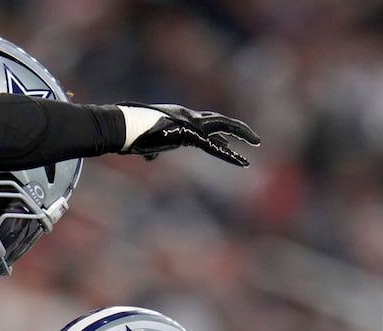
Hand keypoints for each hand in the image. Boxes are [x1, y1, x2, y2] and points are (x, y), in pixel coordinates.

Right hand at [116, 104, 259, 166]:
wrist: (125, 127)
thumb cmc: (132, 133)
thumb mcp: (147, 142)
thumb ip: (153, 149)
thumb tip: (149, 157)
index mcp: (181, 118)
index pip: (206, 123)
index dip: (221, 133)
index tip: (231, 142)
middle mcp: (189, 117)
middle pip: (220, 121)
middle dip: (238, 129)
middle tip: (255, 140)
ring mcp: (190, 123)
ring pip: (223, 125)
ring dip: (242, 133)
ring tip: (257, 142)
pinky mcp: (189, 134)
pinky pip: (213, 146)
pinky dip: (228, 155)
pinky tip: (241, 161)